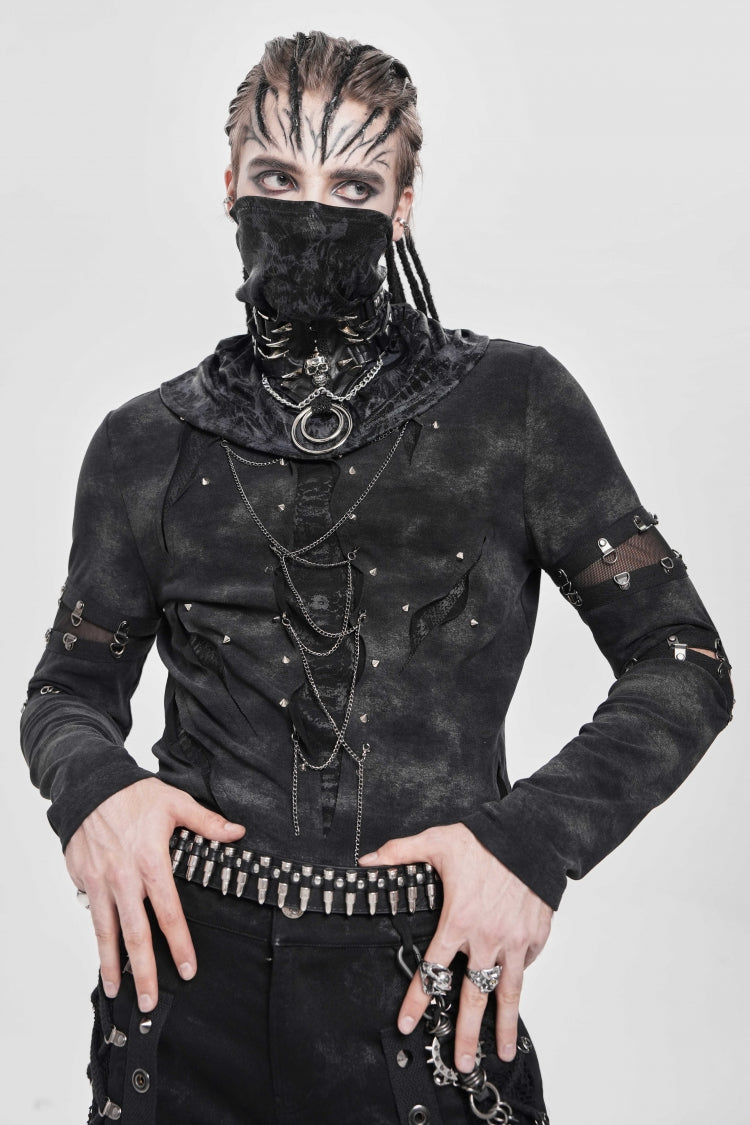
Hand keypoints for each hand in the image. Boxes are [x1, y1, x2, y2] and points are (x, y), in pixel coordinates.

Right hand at [65, 777, 244, 1011]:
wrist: (89, 785)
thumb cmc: (134, 794)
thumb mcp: (175, 803)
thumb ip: (207, 823)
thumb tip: (238, 833)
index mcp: (151, 863)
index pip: (169, 913)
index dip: (179, 944)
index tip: (187, 969)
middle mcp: (124, 879)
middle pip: (136, 934)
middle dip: (143, 971)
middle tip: (150, 1002)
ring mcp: (100, 883)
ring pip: (106, 933)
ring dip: (112, 965)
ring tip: (117, 991)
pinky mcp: (83, 881)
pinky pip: (92, 915)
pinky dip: (97, 939)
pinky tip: (103, 957)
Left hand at [359, 823, 552, 1070]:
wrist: (531, 836)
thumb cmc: (485, 840)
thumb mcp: (437, 841)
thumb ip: (401, 853)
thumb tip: (368, 861)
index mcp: (458, 921)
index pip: (432, 969)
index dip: (418, 999)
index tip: (409, 1024)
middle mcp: (486, 939)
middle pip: (473, 996)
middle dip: (465, 1033)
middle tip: (461, 1063)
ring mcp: (514, 942)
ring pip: (508, 993)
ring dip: (504, 1025)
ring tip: (502, 1052)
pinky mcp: (536, 938)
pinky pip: (526, 965)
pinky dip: (519, 979)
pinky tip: (513, 994)